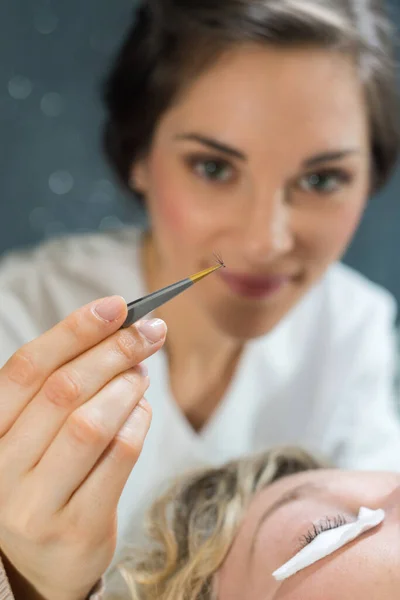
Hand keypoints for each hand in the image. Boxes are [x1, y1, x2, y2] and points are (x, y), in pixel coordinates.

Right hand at [0, 296, 166, 599]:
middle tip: (150, 332)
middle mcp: (1, 470)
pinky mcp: (77, 529)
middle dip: (114, 351)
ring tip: (142, 374)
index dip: (73, 330)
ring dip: (128, 387)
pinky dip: (139, 423)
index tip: (116, 305)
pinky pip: (119, 457)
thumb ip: (63, 385)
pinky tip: (143, 410)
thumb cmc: (43, 476)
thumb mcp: (35, 431)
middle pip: (64, 390)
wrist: (41, 564)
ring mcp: (35, 505)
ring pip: (92, 422)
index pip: (27, 368)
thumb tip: (120, 330)